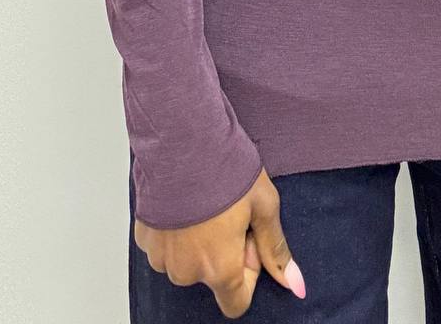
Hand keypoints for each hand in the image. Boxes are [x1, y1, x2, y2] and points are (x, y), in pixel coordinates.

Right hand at [133, 167, 305, 318]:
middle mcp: (186, 272)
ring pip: (186, 260)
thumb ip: (276, 250)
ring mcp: (161, 256)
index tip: (248, 239)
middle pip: (211, 277)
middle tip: (230, 211)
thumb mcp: (264, 205)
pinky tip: (186, 199)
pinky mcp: (144, 237)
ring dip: (198, 241)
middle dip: (223, 251)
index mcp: (220, 269)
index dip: (249, 272)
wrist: (182, 137)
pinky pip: (166, 245)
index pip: (236, 303)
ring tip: (206, 201)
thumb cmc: (224, 168)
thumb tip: (296, 285)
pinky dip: (177, 229)